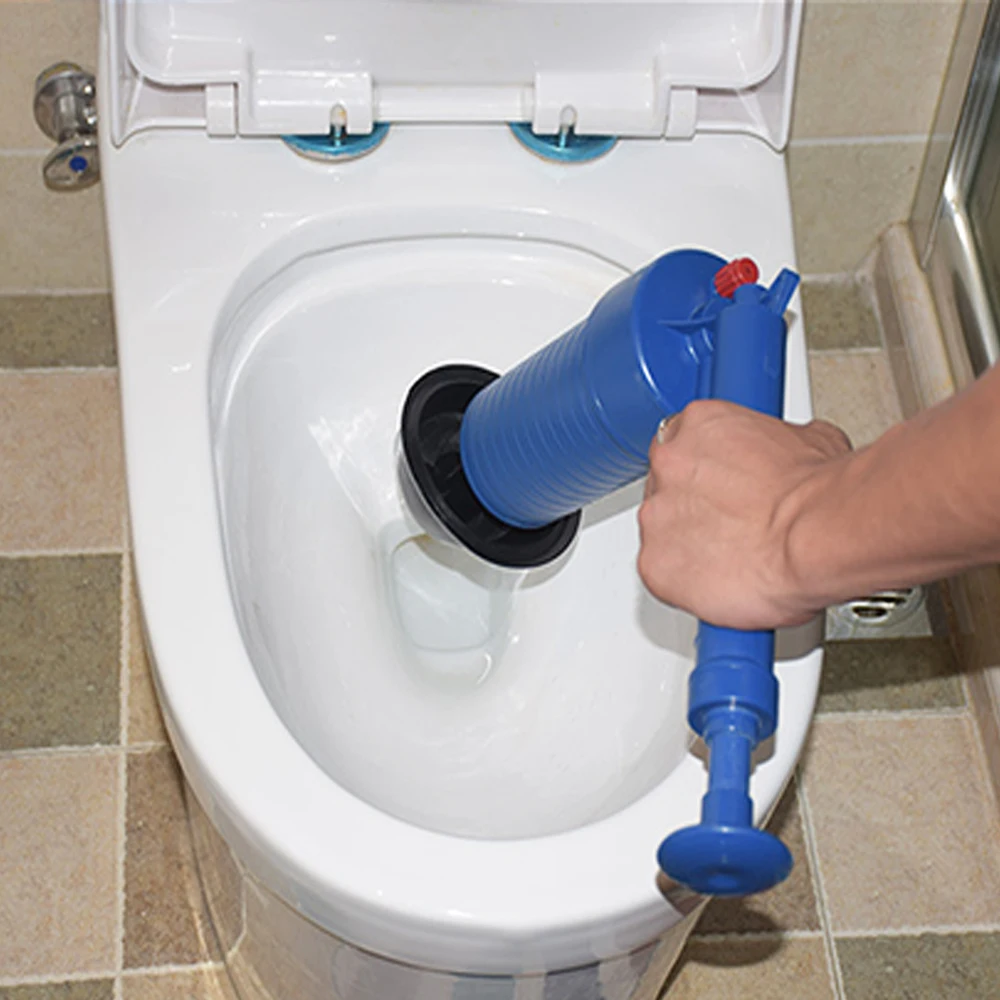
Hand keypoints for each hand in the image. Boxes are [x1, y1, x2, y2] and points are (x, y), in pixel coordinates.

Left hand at [637, 399, 851, 628]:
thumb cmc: (816, 493)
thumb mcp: (809, 440)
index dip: (704, 472)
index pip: (681, 445)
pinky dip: (685, 582)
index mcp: (698, 424)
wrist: (815, 535)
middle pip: (665, 488)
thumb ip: (771, 445)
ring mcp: (655, 515)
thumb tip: (786, 457)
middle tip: (731, 525)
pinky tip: (719, 580)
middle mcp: (667, 464)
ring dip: (688, 545)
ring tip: (733, 557)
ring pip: (660, 532)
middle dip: (693, 508)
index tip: (719, 488)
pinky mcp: (653, 564)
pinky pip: (661, 574)